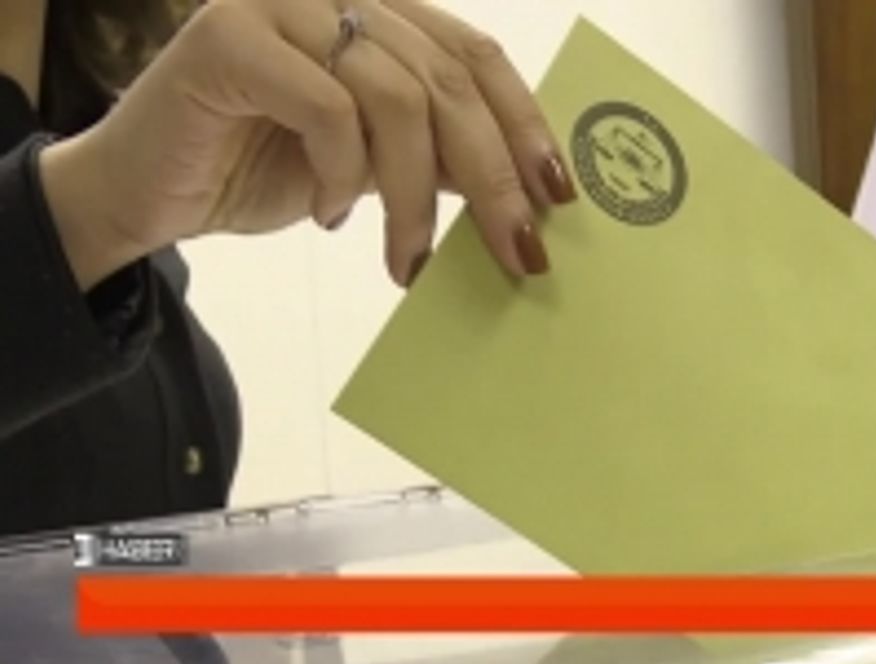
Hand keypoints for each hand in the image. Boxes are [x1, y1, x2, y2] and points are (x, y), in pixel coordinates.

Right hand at [41, 0, 575, 289]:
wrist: (149, 195)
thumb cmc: (263, 172)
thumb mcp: (376, 164)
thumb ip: (438, 154)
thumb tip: (526, 189)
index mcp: (378, 11)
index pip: (475, 53)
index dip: (525, 122)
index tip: (558, 195)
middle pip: (448, 79)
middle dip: (493, 175)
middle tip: (517, 252)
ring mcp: (281, 3)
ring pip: (397, 98)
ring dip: (414, 197)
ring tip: (405, 258)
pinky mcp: (230, 35)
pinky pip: (327, 108)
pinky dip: (343, 175)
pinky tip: (331, 214)